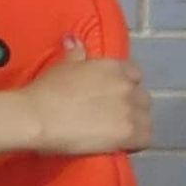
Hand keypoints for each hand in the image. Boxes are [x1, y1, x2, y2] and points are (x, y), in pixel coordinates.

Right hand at [23, 38, 151, 156]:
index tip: (112, 95)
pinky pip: (146, 139)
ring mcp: (130, 111)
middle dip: (132, 106)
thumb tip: (74, 39)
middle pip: (142, 98)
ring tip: (117, 132)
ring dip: (136, 125)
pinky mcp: (129, 134)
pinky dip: (136, 143)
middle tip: (113, 115)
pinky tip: (122, 145)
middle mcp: (127, 86)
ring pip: (146, 119)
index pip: (135, 74)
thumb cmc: (47, 90)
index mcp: (113, 67)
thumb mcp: (62, 66)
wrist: (38, 117)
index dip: (126, 85)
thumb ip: (75, 53)